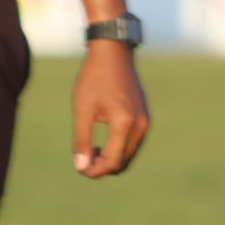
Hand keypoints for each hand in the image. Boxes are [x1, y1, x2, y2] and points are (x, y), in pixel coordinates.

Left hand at [71, 41, 149, 176]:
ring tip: (90, 149)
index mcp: (124, 123)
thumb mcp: (82, 109)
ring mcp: (145, 122)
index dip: (95, 171)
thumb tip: (81, 167)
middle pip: (123, 162)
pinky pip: (133, 144)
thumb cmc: (94, 78)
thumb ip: (82, 140)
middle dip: (103, 167)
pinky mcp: (145, 118)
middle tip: (82, 160)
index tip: (79, 168)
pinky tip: (103, 142)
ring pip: (129, 155)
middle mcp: (140, 125)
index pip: (113, 161)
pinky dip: (119, 149)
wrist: (113, 53)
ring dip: (111, 159)